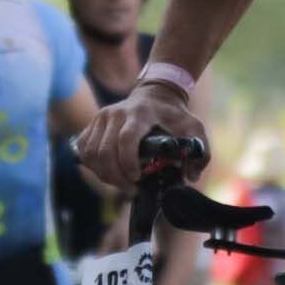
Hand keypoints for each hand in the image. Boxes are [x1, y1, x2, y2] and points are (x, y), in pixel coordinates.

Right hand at [76, 80, 204, 187]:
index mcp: (140, 113)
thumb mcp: (193, 128)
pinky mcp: (91, 125)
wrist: (154, 95)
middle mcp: (115, 113)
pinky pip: (84, 151)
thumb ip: (200, 152)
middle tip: (131, 189)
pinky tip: (108, 173)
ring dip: (105, 175)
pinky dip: (93, 167)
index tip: (137, 179)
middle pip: (105, 151)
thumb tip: (192, 176)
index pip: (126, 139)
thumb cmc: (173, 115)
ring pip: (92, 154)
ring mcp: (100, 118)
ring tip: (122, 183)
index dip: (127, 163)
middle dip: (116, 177)